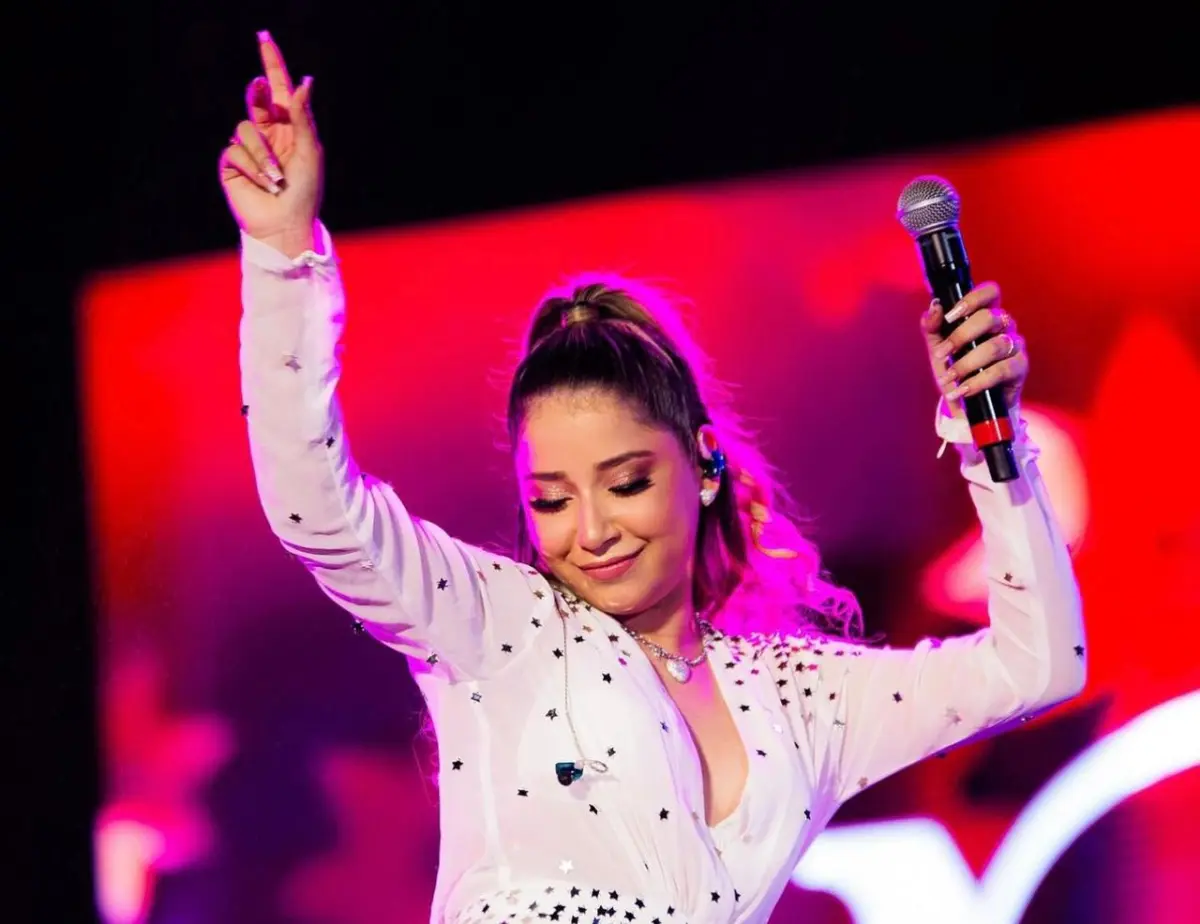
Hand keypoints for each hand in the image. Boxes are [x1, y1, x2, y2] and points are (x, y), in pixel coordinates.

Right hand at [219, 32, 321, 256]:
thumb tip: (303, 82)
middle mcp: (267, 134)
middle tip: (261, 90)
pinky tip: (264, 185)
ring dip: (264, 155)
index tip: (264, 37)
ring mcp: (247, 148)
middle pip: (255, 99)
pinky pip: (235, 151)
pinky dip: (253, 168)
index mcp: (288, 128)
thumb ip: (301, 117)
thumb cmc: (304, 191)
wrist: (285, 224)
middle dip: (257, 94)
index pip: (278, 90)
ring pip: (245, 129)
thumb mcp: (309, 151)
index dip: (271, 64)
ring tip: (277, 178)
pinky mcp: (231, 164)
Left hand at [919, 282, 1028, 418]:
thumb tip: (935, 306)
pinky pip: (1002, 370)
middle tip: (941, 354)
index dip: (972, 299)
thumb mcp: (938, 350)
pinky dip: (978, 382)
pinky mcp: (1020, 367)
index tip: (949, 317)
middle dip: (960, 336)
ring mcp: (1015, 345)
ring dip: (966, 363)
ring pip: (995, 345)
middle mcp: (1004, 326)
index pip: (990, 292)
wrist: (967, 404)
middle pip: (989, 318)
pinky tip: (963, 390)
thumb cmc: (955, 371)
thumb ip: (932, 327)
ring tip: (949, 378)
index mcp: (986, 315)